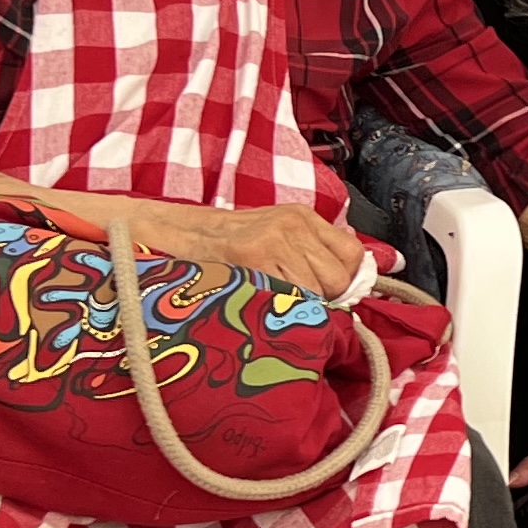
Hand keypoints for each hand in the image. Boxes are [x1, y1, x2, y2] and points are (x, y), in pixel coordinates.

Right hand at [117, 198, 372, 296]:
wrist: (174, 233)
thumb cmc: (223, 245)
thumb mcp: (272, 235)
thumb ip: (308, 254)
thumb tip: (346, 288)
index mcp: (301, 216)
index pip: (353, 254)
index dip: (345, 282)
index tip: (329, 296)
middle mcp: (293, 224)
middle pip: (339, 278)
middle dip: (326, 301)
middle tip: (297, 306)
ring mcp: (274, 239)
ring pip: (317, 293)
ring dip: (302, 309)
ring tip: (274, 306)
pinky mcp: (253, 256)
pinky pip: (289, 297)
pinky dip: (280, 310)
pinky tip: (261, 306)